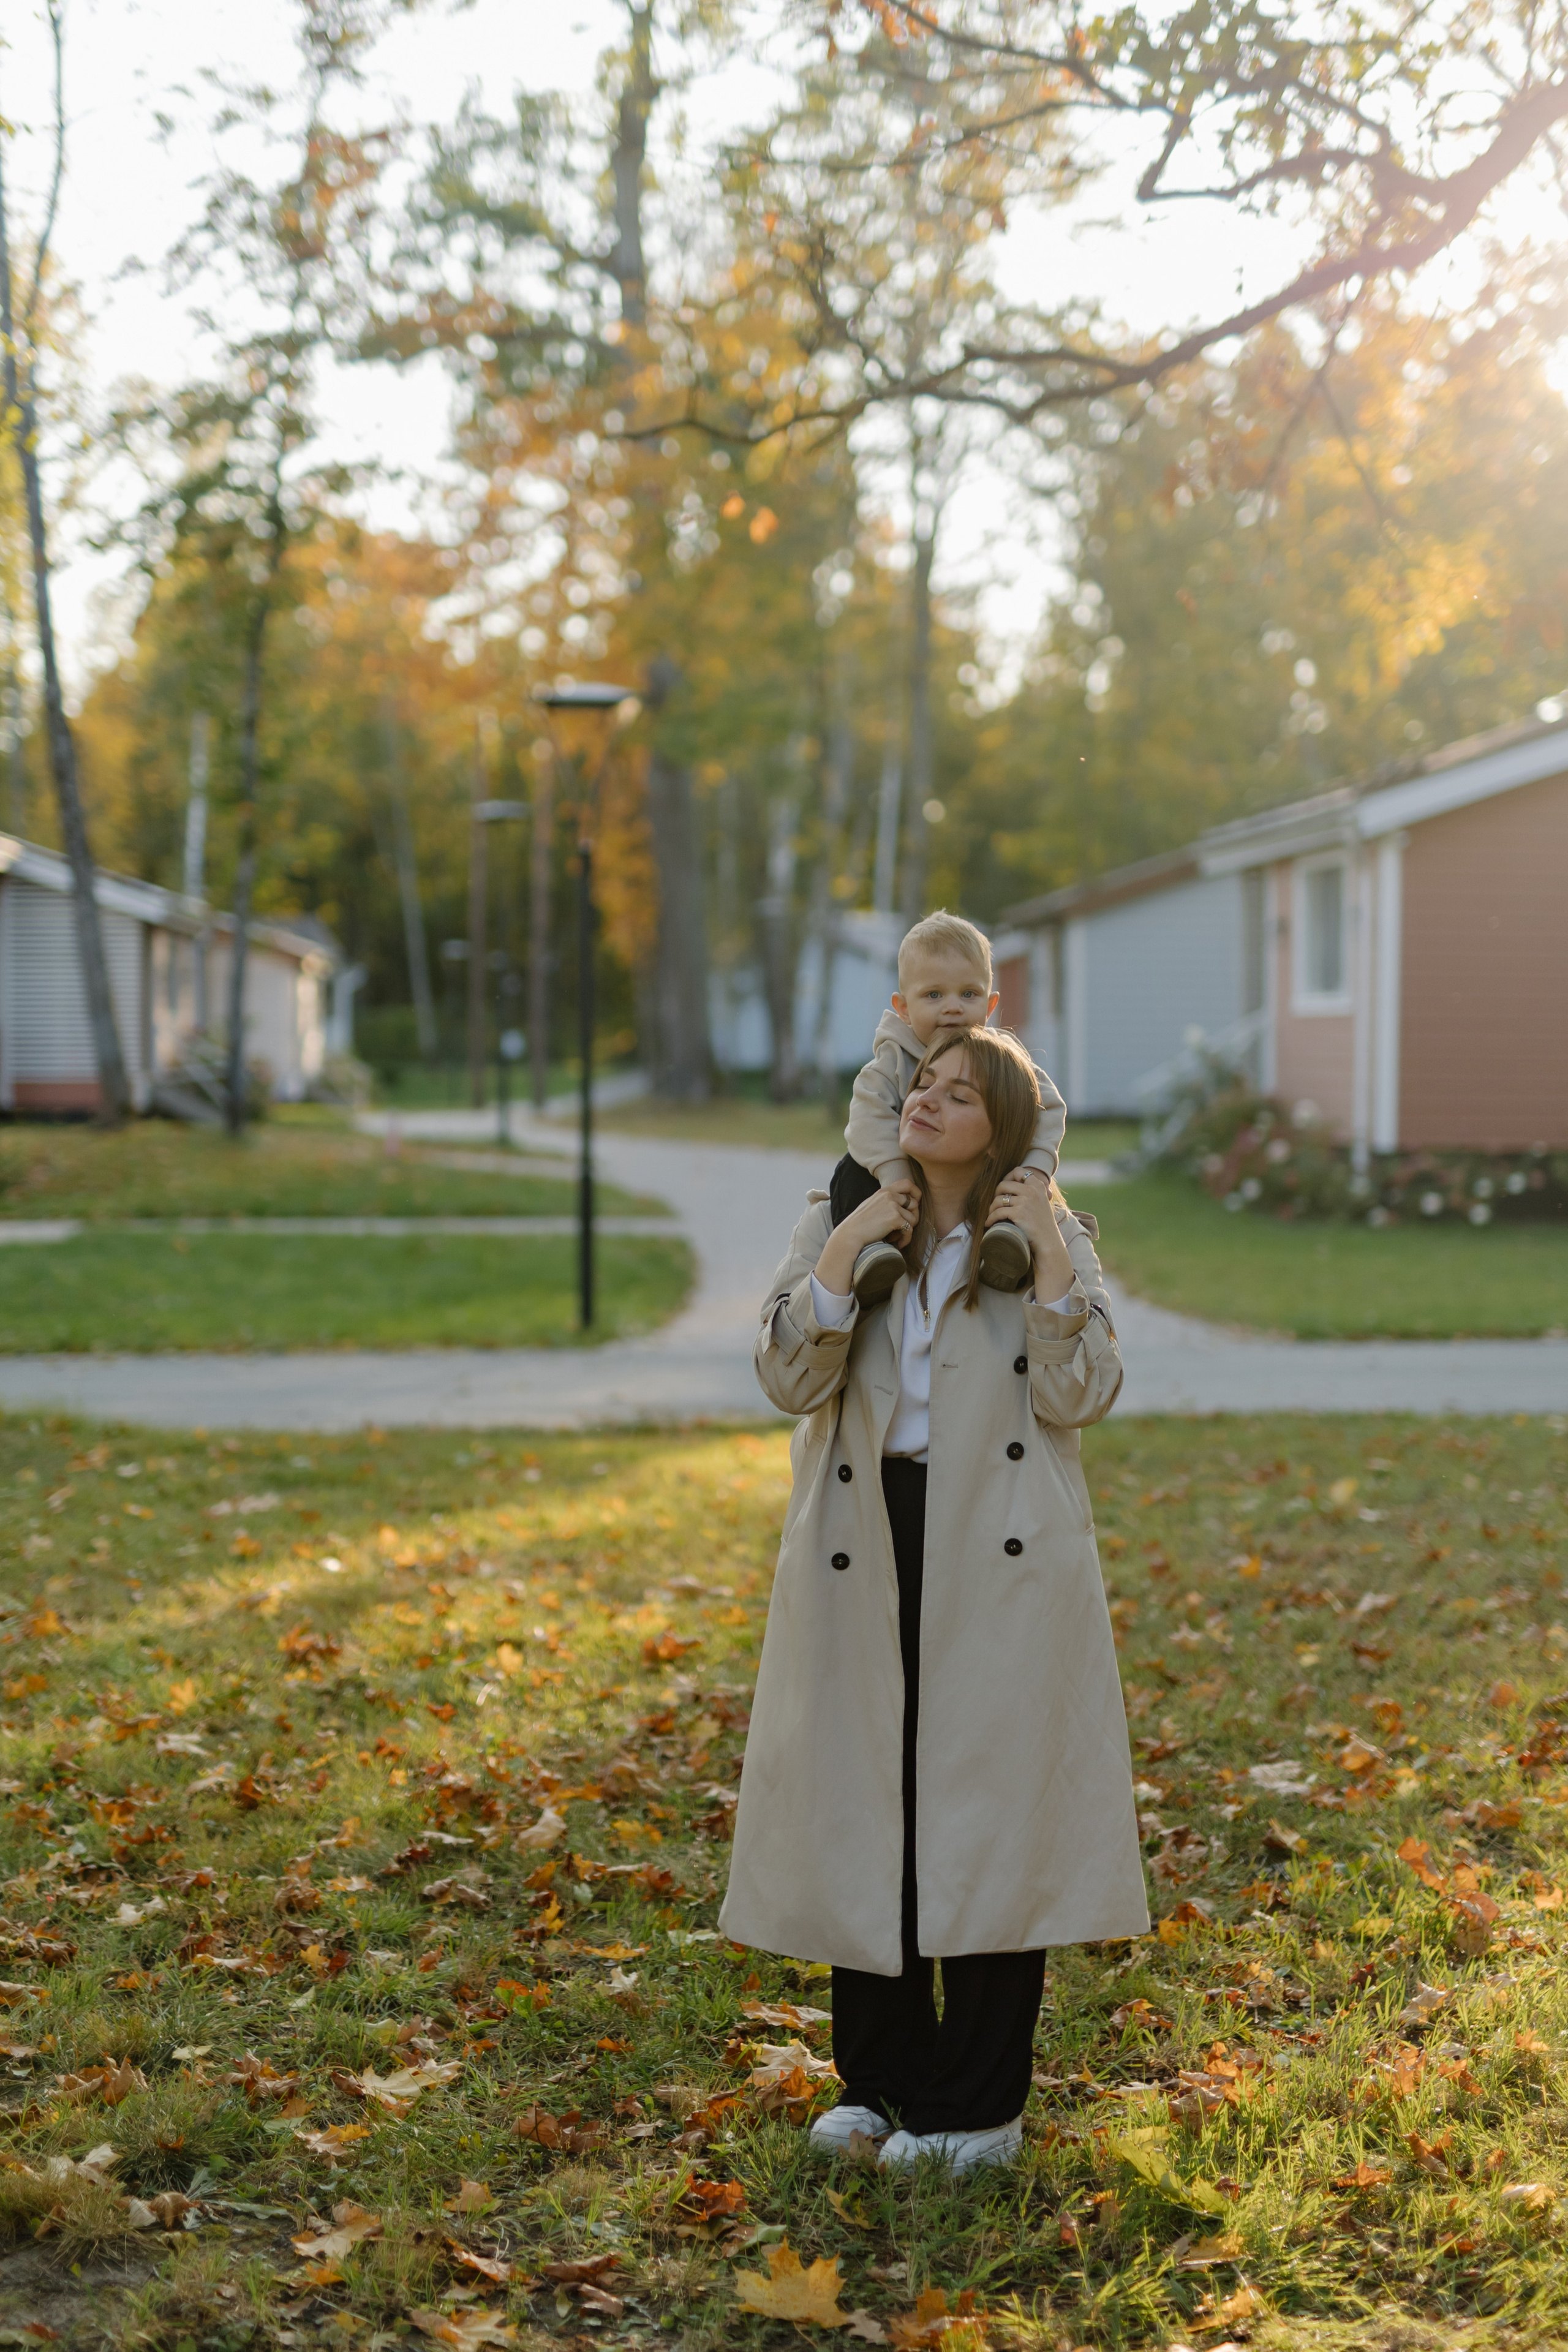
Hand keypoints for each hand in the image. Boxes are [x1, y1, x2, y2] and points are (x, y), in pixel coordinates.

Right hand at [814, 1181, 918, 1297]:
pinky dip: (906, 1239)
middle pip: (915, 1203)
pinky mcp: (895, 1218)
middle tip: (905, 1227)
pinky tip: (898, 1243)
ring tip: (897, 1236)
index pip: (908, 1183)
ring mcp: (893, 1206)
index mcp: (884, 1191)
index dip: (916, 1193)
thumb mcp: (871, 1204)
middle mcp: (889, 1196)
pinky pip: (909, 1230)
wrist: (850, 1234)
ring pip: (914, 1218)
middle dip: (913, 1217)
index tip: (915, 1204)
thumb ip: (885, 1201)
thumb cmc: (859, 1223)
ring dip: (908, 1230)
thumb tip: (902, 1205)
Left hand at [986, 1167, 1074, 1298]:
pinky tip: (988, 1223)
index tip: (1004, 1188)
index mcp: (1038, 1185)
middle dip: (996, 1194)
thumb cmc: (1043, 1224)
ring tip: (991, 1215)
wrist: (1048, 1242)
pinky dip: (990, 1218)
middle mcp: (1031, 1190)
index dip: (1007, 1177)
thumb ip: (1032, 1192)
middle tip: (996, 1204)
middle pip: (1003, 1184)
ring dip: (991, 1208)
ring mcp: (1025, 1201)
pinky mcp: (1018, 1213)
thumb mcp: (1042, 1202)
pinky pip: (997, 1212)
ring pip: (998, 1199)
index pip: (1018, 1171)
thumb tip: (1014, 1184)